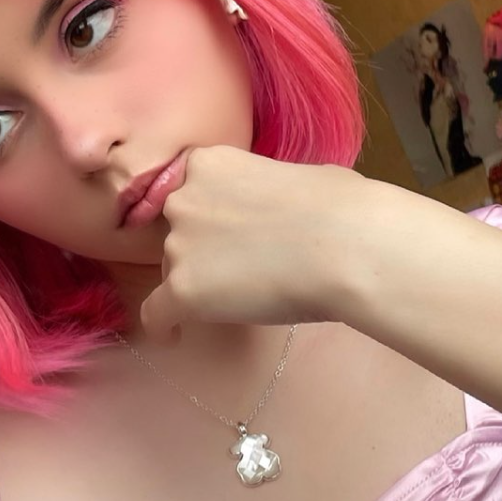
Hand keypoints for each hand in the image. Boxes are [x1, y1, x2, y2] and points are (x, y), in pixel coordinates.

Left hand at [140, 146, 372, 341]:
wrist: (346, 245)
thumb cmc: (340, 206)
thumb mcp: (290, 176)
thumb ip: (260, 189)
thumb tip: (274, 206)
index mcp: (208, 164)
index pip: (188, 193)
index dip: (206, 218)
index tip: (221, 237)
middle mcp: (183, 200)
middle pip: (177, 234)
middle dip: (201, 251)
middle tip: (239, 269)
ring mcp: (179, 245)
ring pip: (172, 272)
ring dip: (196, 285)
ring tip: (237, 301)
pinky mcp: (182, 289)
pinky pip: (155, 314)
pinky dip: (162, 327)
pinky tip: (173, 336)